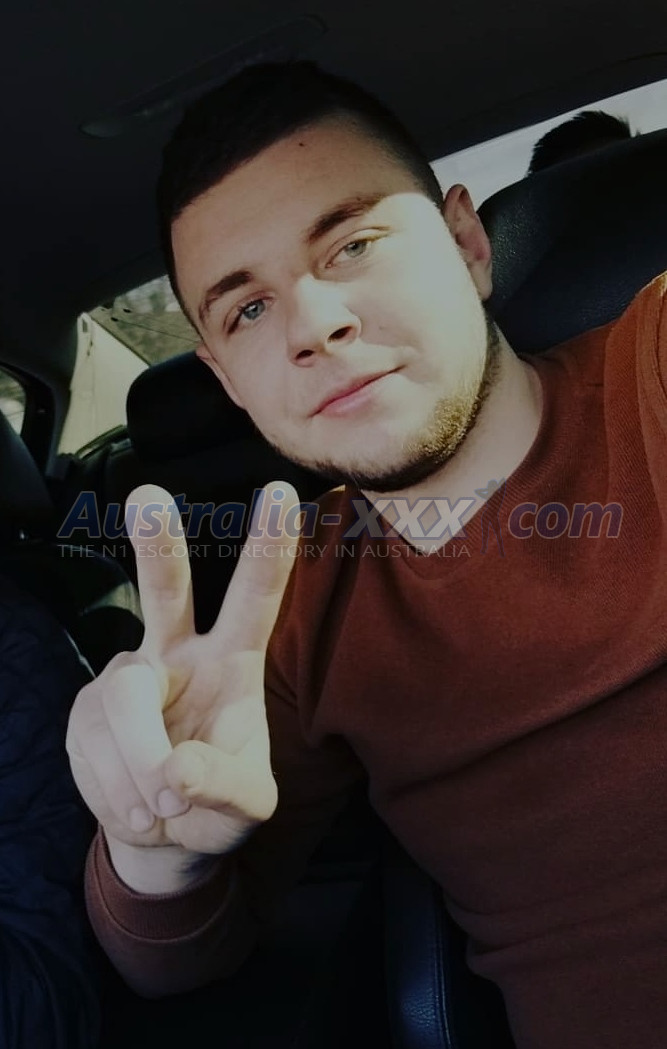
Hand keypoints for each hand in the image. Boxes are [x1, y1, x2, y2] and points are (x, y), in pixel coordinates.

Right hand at [66, 481, 299, 882]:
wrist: (161, 835)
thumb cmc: (215, 805)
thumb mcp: (245, 808)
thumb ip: (223, 789)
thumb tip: (176, 768)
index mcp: (233, 661)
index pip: (254, 597)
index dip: (268, 547)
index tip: (282, 494)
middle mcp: (179, 653)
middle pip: (166, 591)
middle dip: (157, 545)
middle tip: (148, 497)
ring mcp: (129, 677)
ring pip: (126, 702)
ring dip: (142, 768)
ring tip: (160, 809)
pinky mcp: (87, 709)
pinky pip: (94, 744)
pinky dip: (115, 790)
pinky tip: (133, 806)